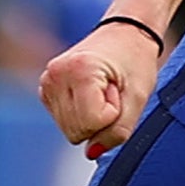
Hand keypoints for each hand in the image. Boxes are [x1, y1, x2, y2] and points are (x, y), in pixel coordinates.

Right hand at [37, 22, 161, 158]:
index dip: (113, 113)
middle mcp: (55, 75)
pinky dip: (81, 114)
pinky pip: (64, 122)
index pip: (92, 123)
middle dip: (101, 119)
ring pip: (69, 131)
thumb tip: (91, 153)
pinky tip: (91, 92)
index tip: (119, 90)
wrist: (127, 32)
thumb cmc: (136, 60)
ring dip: (91, 117)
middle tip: (112, 90)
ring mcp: (46, 81)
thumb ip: (119, 129)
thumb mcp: (139, 96)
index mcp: (78, 70)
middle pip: (76, 132)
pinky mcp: (45, 89)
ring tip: (103, 90)